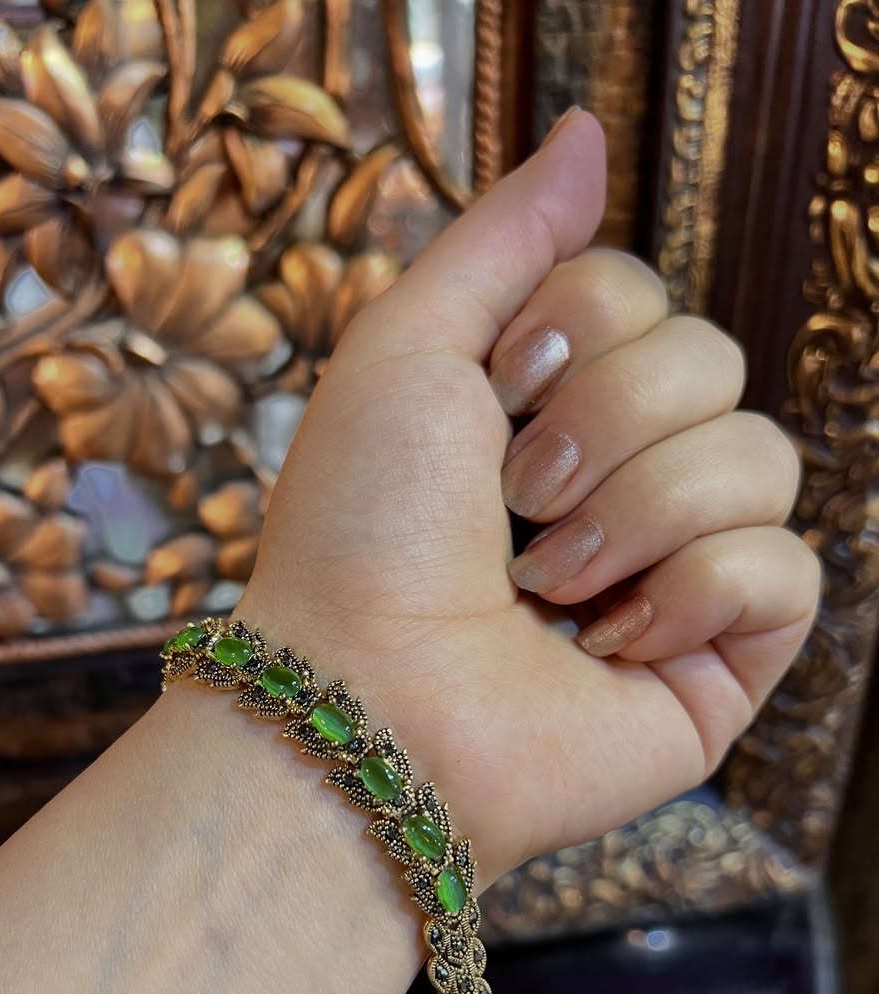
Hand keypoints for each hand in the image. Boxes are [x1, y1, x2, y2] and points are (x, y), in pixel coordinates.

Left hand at [237, 111, 817, 882]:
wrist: (364, 700)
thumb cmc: (362, 534)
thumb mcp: (407, 346)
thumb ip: (502, 235)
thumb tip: (587, 132)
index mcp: (550, 408)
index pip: (645, 298)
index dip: (578, 328)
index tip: (495, 397)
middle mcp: (621, 481)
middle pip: (713, 362)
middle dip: (603, 424)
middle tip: (514, 504)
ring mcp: (677, 572)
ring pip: (762, 460)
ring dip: (636, 513)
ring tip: (547, 585)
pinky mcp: (722, 659)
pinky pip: (791, 570)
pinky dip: (694, 593)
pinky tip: (611, 644)